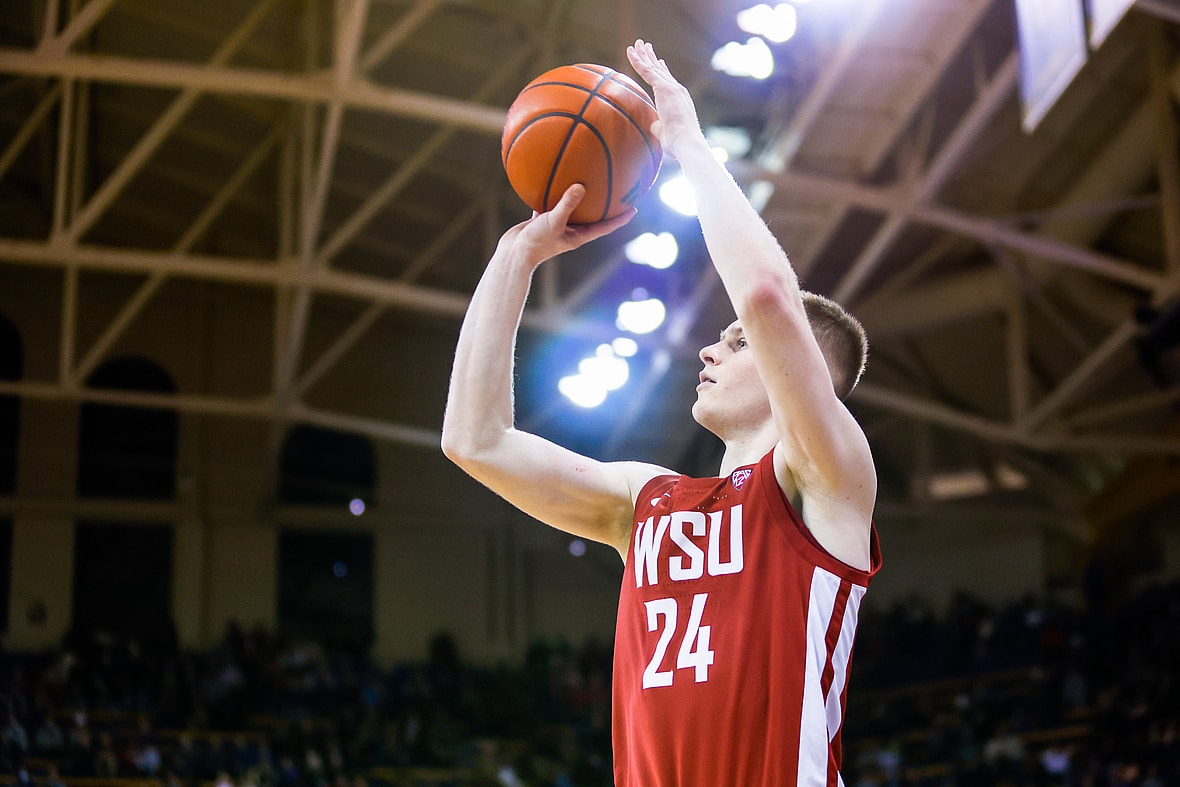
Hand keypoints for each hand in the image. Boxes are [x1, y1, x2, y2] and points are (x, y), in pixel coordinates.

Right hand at [504, 183, 635, 267]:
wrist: (513, 253)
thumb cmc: (536, 242)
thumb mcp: (553, 221)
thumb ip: (567, 204)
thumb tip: (582, 185)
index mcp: (579, 236)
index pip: (606, 227)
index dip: (620, 218)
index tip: (633, 208)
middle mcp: (571, 231)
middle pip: (593, 217)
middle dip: (604, 206)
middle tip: (616, 191)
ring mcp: (557, 225)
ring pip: (573, 209)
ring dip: (580, 197)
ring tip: (588, 180)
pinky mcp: (543, 220)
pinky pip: (552, 203)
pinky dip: (555, 193)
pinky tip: (555, 178)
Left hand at [626, 39, 704, 159]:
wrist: (686, 141)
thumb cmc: (678, 142)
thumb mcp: (666, 133)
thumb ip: (659, 127)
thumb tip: (654, 126)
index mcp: (679, 99)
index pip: (669, 81)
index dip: (662, 71)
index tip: (659, 62)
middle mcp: (677, 89)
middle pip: (661, 70)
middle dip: (652, 58)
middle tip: (645, 46)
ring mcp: (671, 87)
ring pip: (653, 67)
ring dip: (644, 54)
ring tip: (637, 44)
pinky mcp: (663, 88)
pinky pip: (646, 70)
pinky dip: (637, 60)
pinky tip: (631, 51)